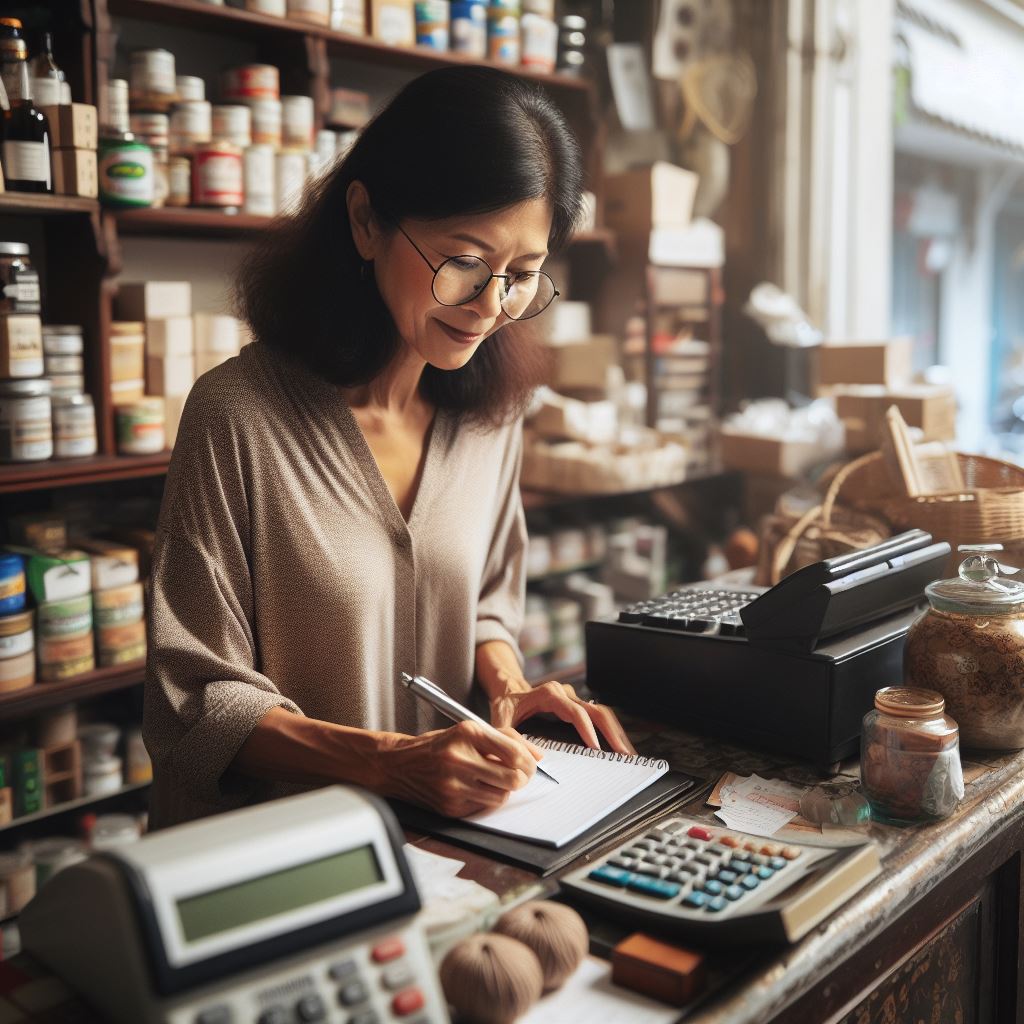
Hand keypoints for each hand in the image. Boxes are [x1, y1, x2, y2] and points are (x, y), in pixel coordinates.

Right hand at [379, 721, 541, 817]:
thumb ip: (506, 739)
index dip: (529, 761)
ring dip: (505, 789)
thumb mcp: (469, 730)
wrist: (399, 765)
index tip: (532, 763)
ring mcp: (453, 785)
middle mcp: (459, 759)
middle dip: (524, 778)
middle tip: (522, 775)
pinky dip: (487, 798)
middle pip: (513, 778)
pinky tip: (477, 788)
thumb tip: (538, 756)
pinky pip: (484, 807)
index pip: (513, 752)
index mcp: (467, 733)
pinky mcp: (450, 806)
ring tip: (495, 780)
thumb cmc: (439, 745)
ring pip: (502, 796)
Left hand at [490, 680, 636, 754]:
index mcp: (549, 694)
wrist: (508, 690)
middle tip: (625, 755)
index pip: (575, 712)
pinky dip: (611, 732)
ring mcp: (574, 699)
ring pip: (602, 713)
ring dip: (617, 733)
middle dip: (613, 733)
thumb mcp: (500, 721)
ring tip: (629, 755)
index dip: (587, 730)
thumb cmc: (505, 706)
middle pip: (596, 711)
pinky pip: (599, 717)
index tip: (596, 749)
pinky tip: (619, 748)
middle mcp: (565, 694)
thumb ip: (509, 739)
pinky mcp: (578, 707)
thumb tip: (531, 758)